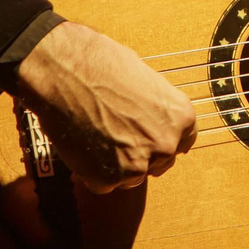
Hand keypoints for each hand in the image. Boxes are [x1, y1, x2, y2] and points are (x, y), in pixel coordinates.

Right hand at [13, 22, 197, 191]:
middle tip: (117, 136)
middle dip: (141, 153)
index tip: (150, 138)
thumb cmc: (101, 65)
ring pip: (131, 176)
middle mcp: (165, 144)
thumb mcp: (144, 79)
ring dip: (116, 164)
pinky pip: (103, 183)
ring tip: (96, 134)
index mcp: (180, 116)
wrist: (64, 70)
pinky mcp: (107, 179)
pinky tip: (84, 144)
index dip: (162, 139)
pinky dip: (92, 171)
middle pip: (160, 162)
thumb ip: (155, 108)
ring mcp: (138, 165)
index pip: (184, 141)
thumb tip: (151, 118)